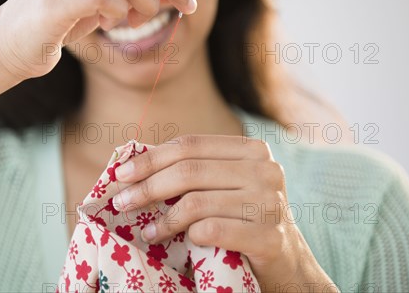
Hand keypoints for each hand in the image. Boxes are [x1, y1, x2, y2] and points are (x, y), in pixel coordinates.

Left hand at [113, 135, 336, 291]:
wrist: (287, 264)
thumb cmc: (244, 219)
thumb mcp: (226, 186)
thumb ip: (194, 171)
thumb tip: (134, 166)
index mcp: (252, 149)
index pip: (190, 145)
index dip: (151, 158)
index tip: (121, 174)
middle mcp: (266, 170)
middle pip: (189, 171)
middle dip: (148, 187)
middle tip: (122, 202)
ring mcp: (270, 203)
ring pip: (196, 202)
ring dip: (162, 219)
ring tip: (145, 229)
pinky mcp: (270, 237)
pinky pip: (211, 230)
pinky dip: (183, 236)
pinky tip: (167, 241)